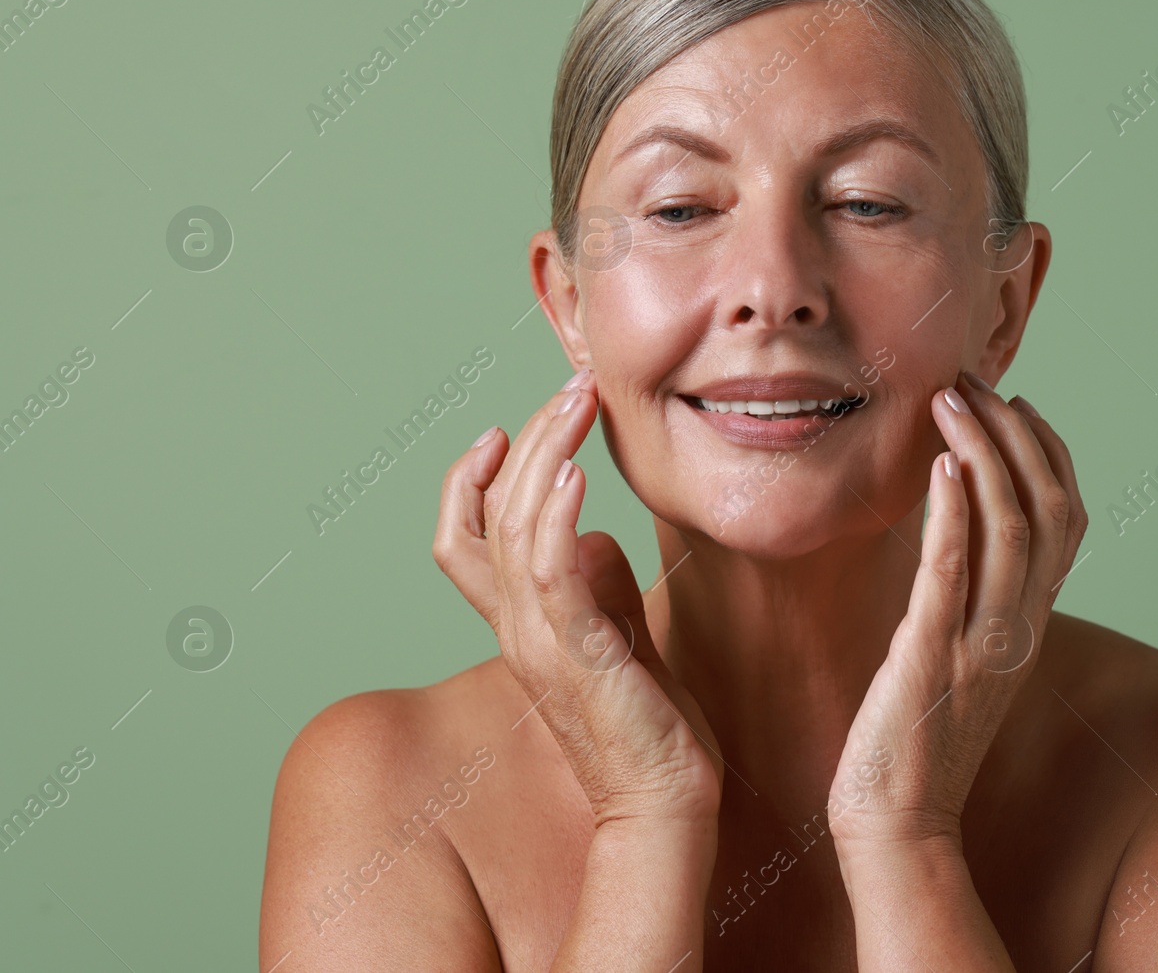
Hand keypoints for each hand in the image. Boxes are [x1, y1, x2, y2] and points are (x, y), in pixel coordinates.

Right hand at [432, 368, 723, 828]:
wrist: (665, 801)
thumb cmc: (648, 724)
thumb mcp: (620, 636)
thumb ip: (599, 585)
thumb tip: (592, 533)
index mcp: (520, 621)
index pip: (461, 538)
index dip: (468, 479)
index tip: (504, 428)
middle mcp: (517, 628)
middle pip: (488, 515)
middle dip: (527, 438)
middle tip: (572, 387)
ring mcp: (542, 644)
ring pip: (514, 531)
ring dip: (546, 457)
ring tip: (578, 404)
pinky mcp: (582, 658)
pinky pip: (553, 578)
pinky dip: (558, 521)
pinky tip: (581, 477)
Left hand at [827, 370, 1086, 848]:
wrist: (897, 825)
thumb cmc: (917, 741)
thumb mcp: (963, 660)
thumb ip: (975, 601)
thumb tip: (957, 534)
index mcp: (1028, 627)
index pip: (1066, 521)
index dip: (1050, 454)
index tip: (1017, 404)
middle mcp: (1018, 631)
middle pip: (1047, 510)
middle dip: (1016, 435)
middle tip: (973, 382)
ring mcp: (981, 646)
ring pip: (1011, 530)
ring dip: (986, 453)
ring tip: (952, 400)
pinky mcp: (930, 660)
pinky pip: (954, 576)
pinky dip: (956, 515)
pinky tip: (944, 466)